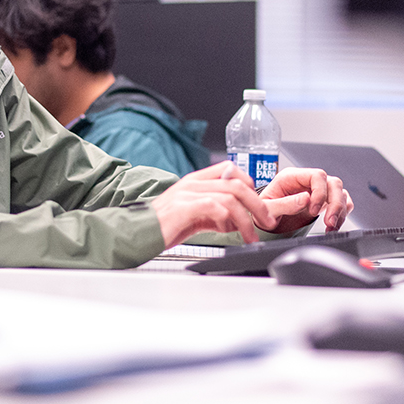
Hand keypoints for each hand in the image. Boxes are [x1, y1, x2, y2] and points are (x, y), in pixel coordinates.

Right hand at [151, 161, 281, 247]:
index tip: (259, 202)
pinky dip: (228, 220)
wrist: (136, 234)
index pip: (229, 169)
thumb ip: (215, 215)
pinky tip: (231, 232)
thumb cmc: (163, 226)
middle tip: (268, 220)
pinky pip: (214, 206)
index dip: (249, 183)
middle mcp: (192, 183)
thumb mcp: (194, 217)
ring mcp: (187, 193)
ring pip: (230, 196)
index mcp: (195, 181)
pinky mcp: (184, 207)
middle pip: (236, 183)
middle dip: (258, 203)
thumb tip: (237, 221)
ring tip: (252, 234)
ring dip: (247, 218)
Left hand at [258, 167, 351, 234]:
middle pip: (333, 183)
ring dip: (340, 211)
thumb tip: (306, 199)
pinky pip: (342, 203)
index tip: (314, 210)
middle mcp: (307, 182)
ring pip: (340, 193)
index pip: (317, 175)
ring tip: (331, 226)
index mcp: (292, 177)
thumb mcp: (267, 209)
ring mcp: (317, 191)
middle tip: (329, 221)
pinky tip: (333, 226)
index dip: (320, 192)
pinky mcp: (323, 203)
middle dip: (335, 203)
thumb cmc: (262, 213)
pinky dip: (342, 215)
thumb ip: (284, 204)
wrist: (263, 223)